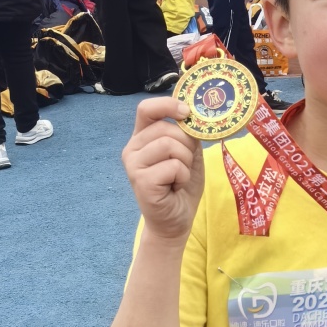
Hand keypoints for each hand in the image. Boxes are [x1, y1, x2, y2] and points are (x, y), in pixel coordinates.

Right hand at [122, 96, 204, 241]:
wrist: (175, 221)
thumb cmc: (180, 186)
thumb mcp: (188, 154)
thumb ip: (187, 134)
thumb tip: (194, 115)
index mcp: (142, 137)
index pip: (146, 108)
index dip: (168, 104)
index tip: (186, 112)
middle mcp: (133, 148)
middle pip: (166, 128)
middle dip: (186, 145)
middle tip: (185, 165)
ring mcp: (134, 165)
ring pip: (170, 145)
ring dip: (185, 162)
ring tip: (179, 177)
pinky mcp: (141, 181)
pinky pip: (172, 166)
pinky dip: (182, 176)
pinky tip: (175, 187)